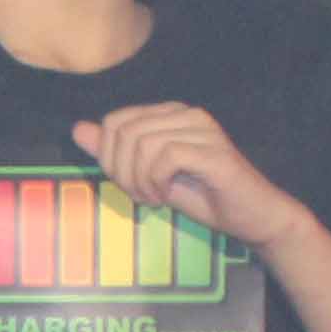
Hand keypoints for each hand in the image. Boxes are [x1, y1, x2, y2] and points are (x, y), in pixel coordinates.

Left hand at [73, 102, 310, 250]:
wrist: (252, 217)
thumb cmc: (205, 197)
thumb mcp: (149, 176)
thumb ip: (116, 153)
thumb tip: (78, 129)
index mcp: (171, 114)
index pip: (116, 121)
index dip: (110, 158)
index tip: (129, 185)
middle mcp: (187, 113)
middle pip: (123, 131)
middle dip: (121, 171)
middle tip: (141, 195)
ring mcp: (202, 129)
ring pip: (142, 143)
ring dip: (138, 180)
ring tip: (155, 197)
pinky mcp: (213, 151)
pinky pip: (164, 157)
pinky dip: (156, 182)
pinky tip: (166, 196)